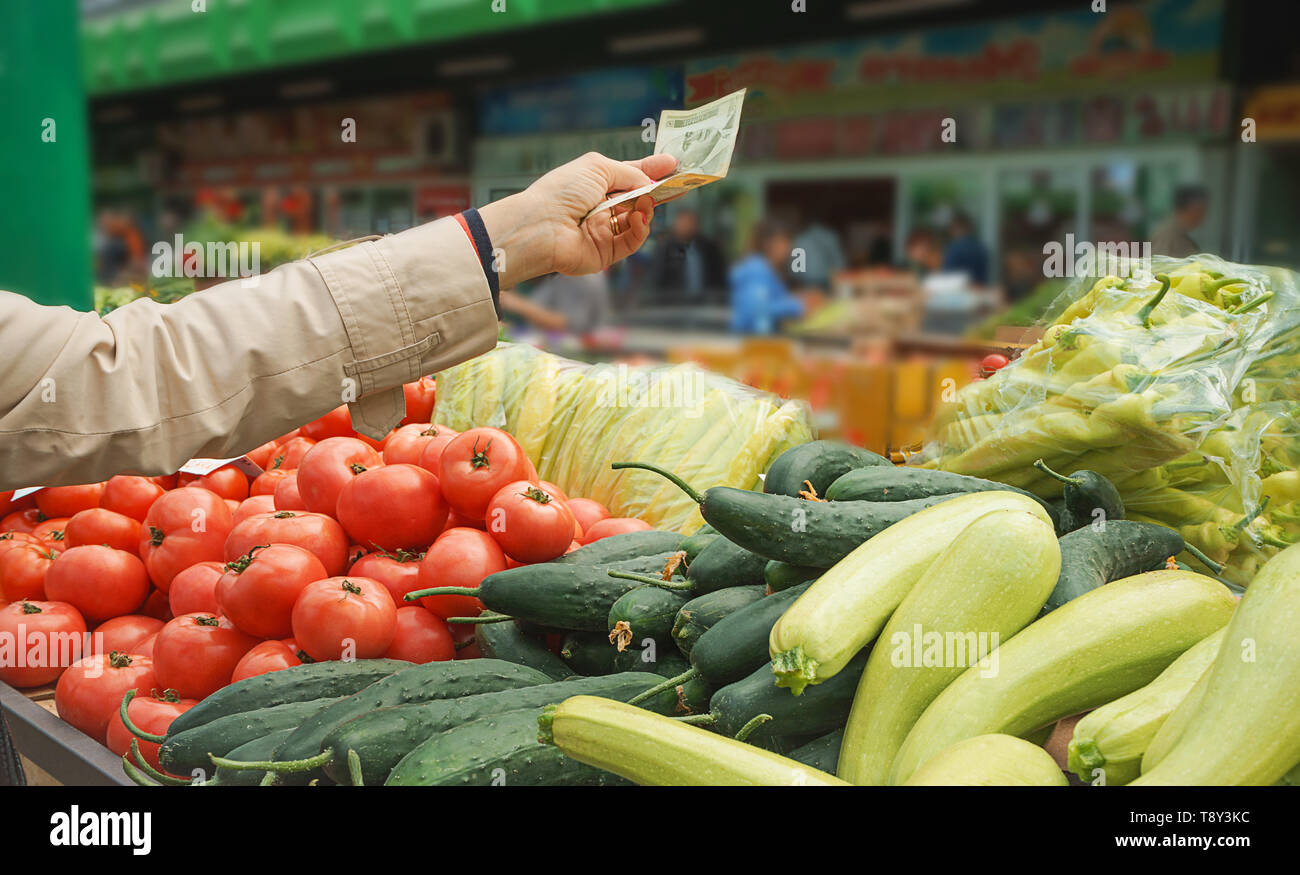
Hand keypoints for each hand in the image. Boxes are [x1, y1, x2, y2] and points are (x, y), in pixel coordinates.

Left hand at [478, 152, 676, 286]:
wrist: (543, 226)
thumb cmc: (562, 192)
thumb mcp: (598, 168)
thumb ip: (629, 173)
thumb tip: (649, 183)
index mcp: (596, 184)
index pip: (630, 176)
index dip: (651, 170)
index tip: (673, 164)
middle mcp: (601, 207)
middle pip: (639, 199)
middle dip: (659, 192)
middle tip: (681, 185)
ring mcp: (605, 231)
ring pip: (639, 220)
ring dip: (646, 209)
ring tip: (645, 202)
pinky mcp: (607, 252)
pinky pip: (633, 240)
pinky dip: (640, 229)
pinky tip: (639, 218)